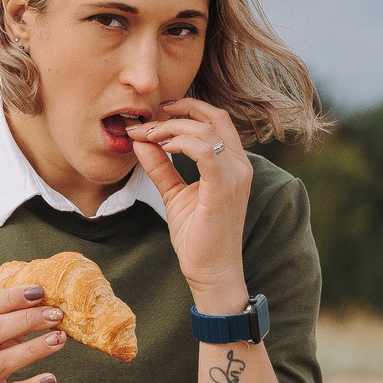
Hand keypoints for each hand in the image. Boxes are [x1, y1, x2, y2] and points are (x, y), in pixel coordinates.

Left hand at [127, 96, 251, 312]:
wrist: (211, 273)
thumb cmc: (198, 237)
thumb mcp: (174, 194)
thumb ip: (161, 166)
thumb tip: (141, 141)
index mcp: (232, 163)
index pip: (215, 120)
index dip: (187, 109)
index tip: (156, 113)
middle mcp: (240, 165)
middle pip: (214, 117)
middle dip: (180, 109)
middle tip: (147, 119)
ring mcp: (235, 175)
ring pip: (205, 131)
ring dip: (171, 128)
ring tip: (147, 136)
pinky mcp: (224, 188)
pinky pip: (204, 151)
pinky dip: (180, 142)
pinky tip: (161, 147)